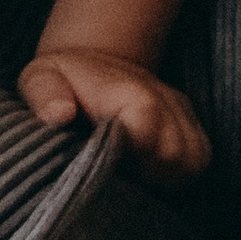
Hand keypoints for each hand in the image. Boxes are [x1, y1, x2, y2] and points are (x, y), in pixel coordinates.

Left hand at [17, 43, 211, 183]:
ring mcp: (180, 111)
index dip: (127, 157)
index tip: (105, 166)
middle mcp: (162, 99)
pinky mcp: (190, 124)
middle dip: (144, 174)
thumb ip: (45, 93)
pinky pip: (200, 159)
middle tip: (116, 173)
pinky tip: (149, 169)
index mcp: (126, 91)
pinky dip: (178, 172)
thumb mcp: (40, 77)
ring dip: (164, 175)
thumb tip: (59, 114)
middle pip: (173, 154)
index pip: (146, 129)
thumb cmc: (63, 79)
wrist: (95, 63)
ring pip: (192, 160)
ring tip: (132, 172)